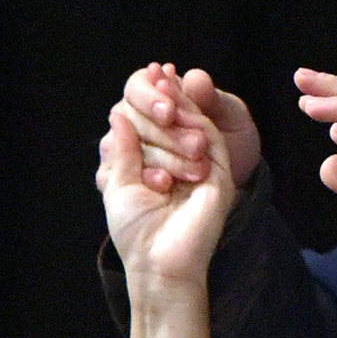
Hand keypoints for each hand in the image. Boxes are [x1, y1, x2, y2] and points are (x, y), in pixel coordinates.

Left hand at [99, 76, 233, 287]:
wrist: (159, 263)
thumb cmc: (136, 231)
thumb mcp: (118, 183)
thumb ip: (123, 148)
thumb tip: (118, 112)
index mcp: (157, 165)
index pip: (153, 125)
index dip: (149, 99)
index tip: (147, 74)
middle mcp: (180, 163)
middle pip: (170, 119)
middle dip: (157, 99)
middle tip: (152, 78)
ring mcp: (202, 167)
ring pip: (189, 123)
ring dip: (172, 105)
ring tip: (160, 85)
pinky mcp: (218, 175)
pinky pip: (208, 136)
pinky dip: (192, 115)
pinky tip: (175, 100)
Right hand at [122, 62, 263, 200]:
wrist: (234, 175)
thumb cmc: (231, 137)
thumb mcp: (231, 115)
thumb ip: (212, 97)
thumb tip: (193, 78)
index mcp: (156, 91)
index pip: (137, 85)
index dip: (150, 98)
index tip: (169, 112)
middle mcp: (137, 116)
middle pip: (130, 117)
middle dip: (164, 133)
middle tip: (197, 146)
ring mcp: (130, 146)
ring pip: (130, 147)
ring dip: (163, 158)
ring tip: (198, 169)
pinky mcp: (129, 174)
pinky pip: (128, 175)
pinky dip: (149, 177)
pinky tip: (167, 182)